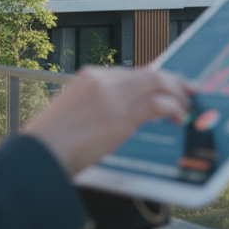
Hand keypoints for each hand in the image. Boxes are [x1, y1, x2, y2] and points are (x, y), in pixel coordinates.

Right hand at [23, 66, 194, 175]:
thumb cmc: (50, 145)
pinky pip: (158, 104)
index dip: (154, 82)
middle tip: (190, 91)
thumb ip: (95, 111)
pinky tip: (178, 119)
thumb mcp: (72, 116)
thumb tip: (116, 121)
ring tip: (187, 107)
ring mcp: (112, 96)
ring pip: (158, 82)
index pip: (132, 74)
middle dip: (174, 81)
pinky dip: (174, 109)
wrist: (37, 156)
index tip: (168, 90)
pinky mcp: (120, 116)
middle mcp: (102, 80)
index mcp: (89, 78)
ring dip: (178, 94)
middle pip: (149, 73)